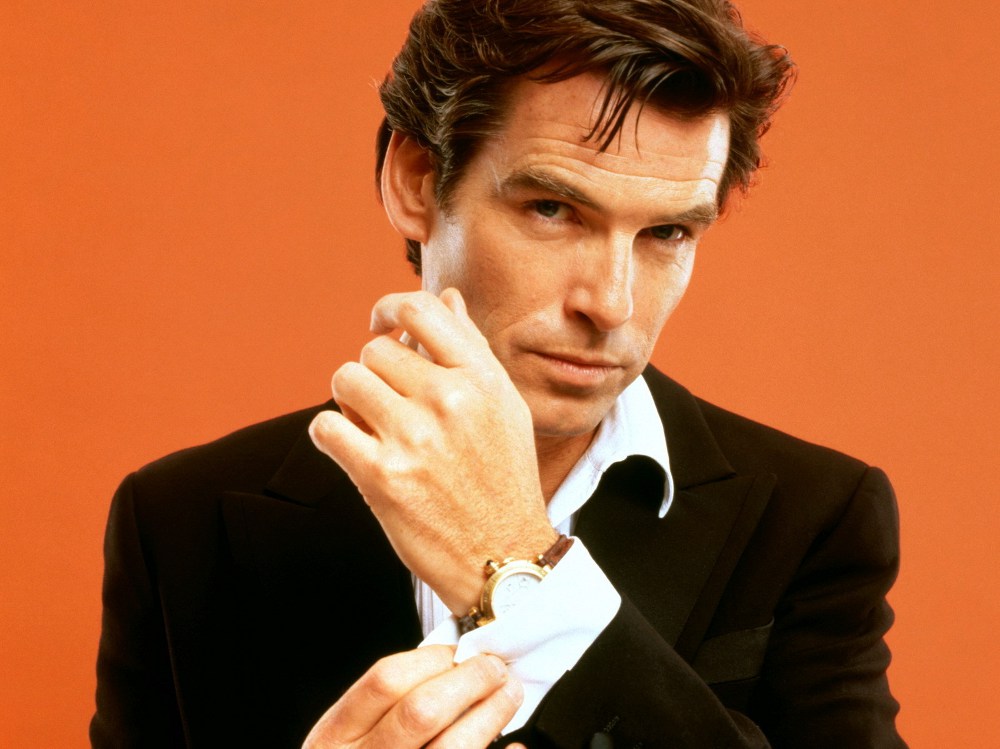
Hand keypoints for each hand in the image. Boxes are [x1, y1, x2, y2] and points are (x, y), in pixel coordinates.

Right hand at [302, 646, 525, 748]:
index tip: (458, 652)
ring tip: (509, 696)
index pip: (385, 681)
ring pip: (453, 747)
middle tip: (494, 669)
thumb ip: (386, 708)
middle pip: (423, 710)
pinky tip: (516, 746)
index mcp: (336, 738)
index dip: (431, 658)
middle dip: (469, 680)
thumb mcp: (350, 738)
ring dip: (491, 714)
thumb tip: (453, 668)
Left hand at [309, 288, 555, 612]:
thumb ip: (472, 349)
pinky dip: (331, 436)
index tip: (381, 325)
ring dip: (351, 401)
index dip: (389, 309)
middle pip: (375, 350)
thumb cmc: (503, 479)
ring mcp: (414, 437)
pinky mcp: (381, 476)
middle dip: (375, 373)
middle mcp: (449, 399)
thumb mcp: (504, 406)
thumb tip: (447, 299)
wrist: (503, 556)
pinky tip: (352, 448)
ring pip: (346, 380)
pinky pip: (326, 428)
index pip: (420, 310)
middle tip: (387, 401)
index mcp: (481, 378)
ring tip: (370, 425)